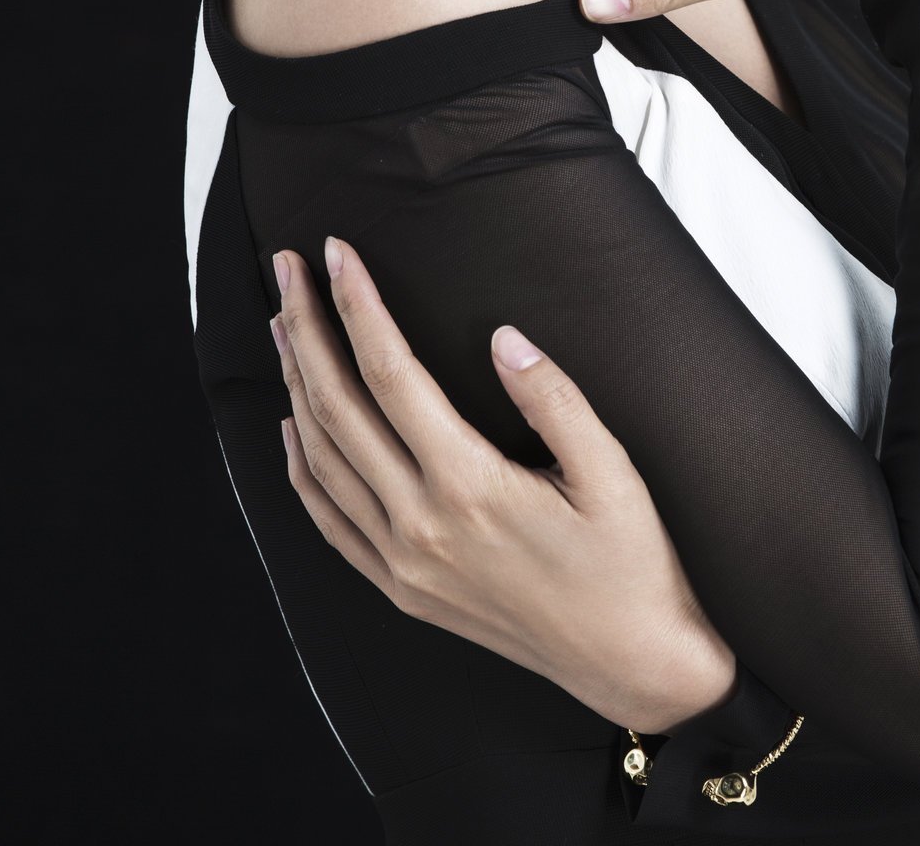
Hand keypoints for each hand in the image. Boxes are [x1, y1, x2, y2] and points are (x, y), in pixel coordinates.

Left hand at [271, 235, 736, 733]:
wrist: (636, 667)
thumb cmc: (634, 563)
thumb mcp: (613, 472)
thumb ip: (554, 398)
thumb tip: (502, 336)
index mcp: (471, 488)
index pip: (391, 374)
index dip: (359, 306)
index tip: (336, 252)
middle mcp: (422, 528)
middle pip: (339, 409)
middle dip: (307, 329)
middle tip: (287, 267)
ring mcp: (405, 565)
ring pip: (323, 461)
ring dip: (296, 386)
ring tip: (283, 324)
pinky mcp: (404, 592)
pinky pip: (330, 521)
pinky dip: (301, 467)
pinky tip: (293, 425)